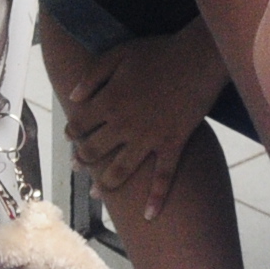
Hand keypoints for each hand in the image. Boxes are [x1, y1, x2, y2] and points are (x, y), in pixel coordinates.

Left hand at [59, 30, 227, 222]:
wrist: (198, 58)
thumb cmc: (158, 52)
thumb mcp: (119, 54)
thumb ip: (92, 76)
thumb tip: (72, 97)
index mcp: (109, 101)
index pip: (79, 125)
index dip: (72, 133)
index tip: (72, 137)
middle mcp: (124, 124)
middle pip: (94, 151)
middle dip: (83, 160)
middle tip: (79, 166)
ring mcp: (149, 138)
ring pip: (121, 170)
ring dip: (106, 184)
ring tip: (98, 193)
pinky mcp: (173, 144)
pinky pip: (163, 177)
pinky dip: (156, 199)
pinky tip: (149, 216)